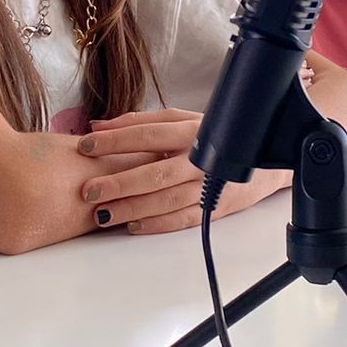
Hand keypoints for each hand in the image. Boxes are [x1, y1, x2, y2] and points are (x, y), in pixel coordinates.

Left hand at [75, 108, 283, 233]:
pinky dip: (157, 224)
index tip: (86, 146)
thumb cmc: (210, 138)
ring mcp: (209, 185)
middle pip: (155, 172)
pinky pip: (183, 219)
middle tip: (89, 191)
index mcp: (189, 131)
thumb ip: (139, 122)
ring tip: (103, 214)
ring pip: (166, 200)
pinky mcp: (215, 208)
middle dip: (119, 183)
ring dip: (132, 208)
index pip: (147, 134)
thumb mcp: (179, 121)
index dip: (115, 140)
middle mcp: (200, 158)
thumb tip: (98, 125)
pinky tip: (133, 226)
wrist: (260, 162)